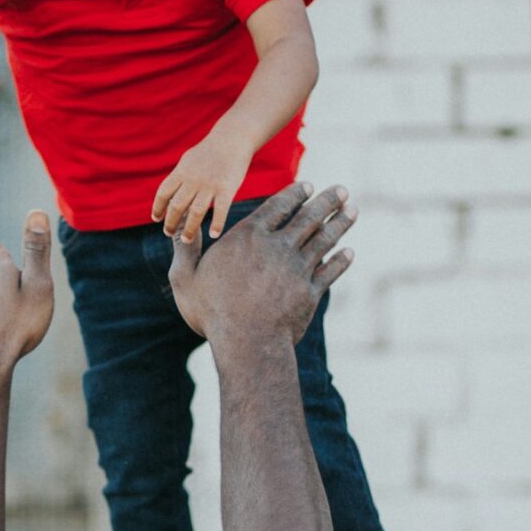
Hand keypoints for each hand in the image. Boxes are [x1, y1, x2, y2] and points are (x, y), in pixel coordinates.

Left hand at [152, 124, 255, 243]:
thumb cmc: (210, 151)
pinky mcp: (227, 189)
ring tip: (186, 240)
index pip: (163, 193)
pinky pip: (221, 210)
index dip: (158, 207)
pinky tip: (213, 234)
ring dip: (189, 229)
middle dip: (170, 222)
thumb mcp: (189, 160)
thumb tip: (169, 193)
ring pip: (196, 212)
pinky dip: (217, 224)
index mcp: (182, 172)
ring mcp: (210, 185)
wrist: (232, 138)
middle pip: (177, 206)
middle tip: (168, 233)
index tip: (156, 219)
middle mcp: (193, 180)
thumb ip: (179, 177)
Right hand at [169, 182, 354, 350]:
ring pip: (324, 239)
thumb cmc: (212, 313)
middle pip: (308, 217)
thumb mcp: (185, 279)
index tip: (308, 185)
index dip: (295, 194)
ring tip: (351, 210)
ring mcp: (298, 269)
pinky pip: (330, 271)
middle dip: (327, 200)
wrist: (247, 344)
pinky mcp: (311, 293)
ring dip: (340, 222)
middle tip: (341, 190)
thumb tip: (179, 229)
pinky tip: (349, 252)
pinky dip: (341, 260)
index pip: (278, 206)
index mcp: (249, 237)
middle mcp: (278, 247)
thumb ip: (185, 250)